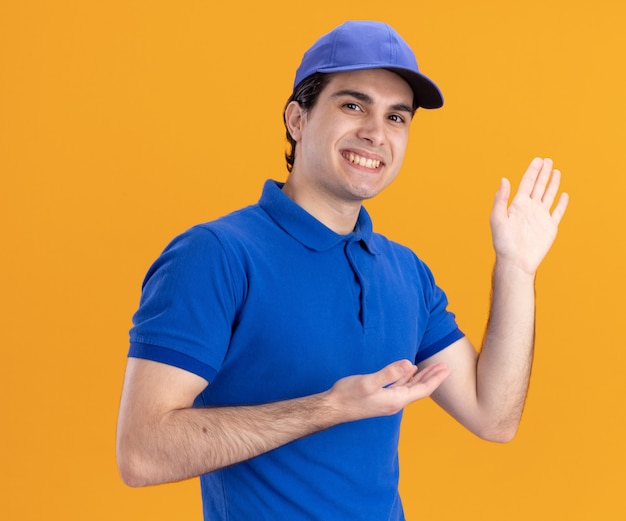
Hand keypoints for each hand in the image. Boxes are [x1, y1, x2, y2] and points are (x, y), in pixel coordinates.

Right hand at [327, 360, 450, 421]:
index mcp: (395, 400)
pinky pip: (400, 387)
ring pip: (411, 388)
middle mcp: (395, 402)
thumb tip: (410, 364)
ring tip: (433, 367)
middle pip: (420, 389)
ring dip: (423, 377)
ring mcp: (388, 401)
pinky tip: (410, 371)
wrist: (333, 408)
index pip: (422, 389)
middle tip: (446, 366)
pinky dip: (408, 378)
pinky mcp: (380, 397)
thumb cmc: (348, 395)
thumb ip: (389, 373)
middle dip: (433, 377)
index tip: (447, 369)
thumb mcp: (369, 382)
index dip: (436, 379)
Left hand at [490, 158, 568, 274]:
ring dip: (552, 184)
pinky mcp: (550, 227)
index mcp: (517, 205)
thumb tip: (504, 179)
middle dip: (543, 173)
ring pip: (549, 195)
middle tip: (547, 160)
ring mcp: (540, 217)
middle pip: (538, 186)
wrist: (516, 261)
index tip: (538, 160)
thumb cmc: (503, 242)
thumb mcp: (497, 218)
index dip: (532, 171)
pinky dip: (561, 203)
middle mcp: (530, 208)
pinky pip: (557, 212)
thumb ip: (501, 199)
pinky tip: (564, 195)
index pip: (527, 183)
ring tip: (556, 171)